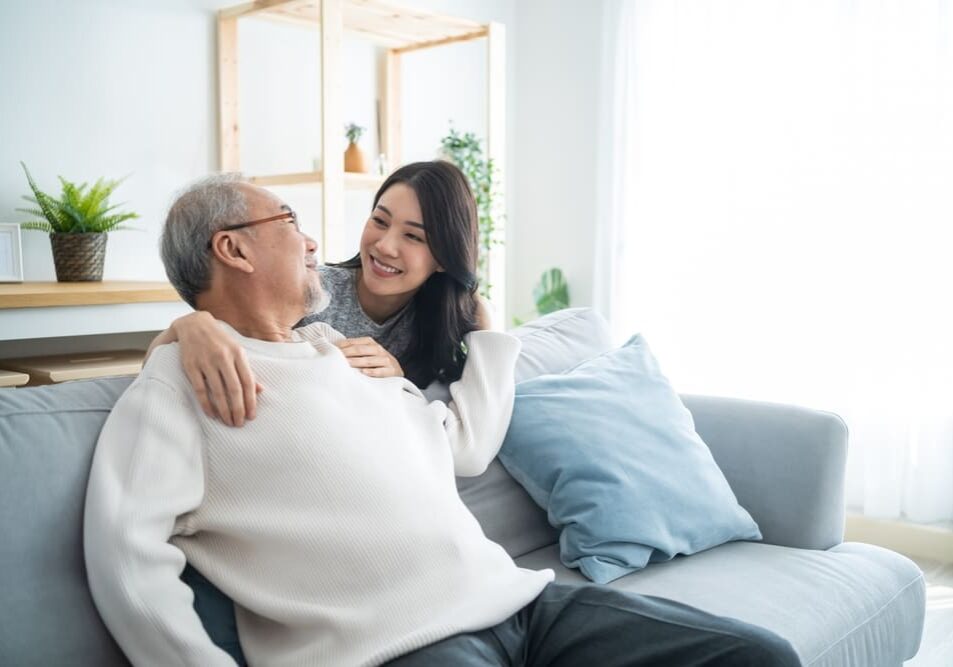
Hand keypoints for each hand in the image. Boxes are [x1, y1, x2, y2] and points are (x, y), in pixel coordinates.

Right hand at [172, 312, 262, 426]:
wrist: (194, 325)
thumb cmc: (220, 341)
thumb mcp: (237, 351)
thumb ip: (247, 370)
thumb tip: (260, 390)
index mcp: (238, 354)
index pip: (248, 382)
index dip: (251, 401)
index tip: (252, 416)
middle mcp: (223, 358)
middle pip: (234, 389)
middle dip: (238, 409)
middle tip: (239, 423)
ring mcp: (207, 362)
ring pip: (218, 392)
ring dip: (223, 410)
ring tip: (228, 421)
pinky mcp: (192, 366)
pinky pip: (200, 389)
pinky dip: (206, 404)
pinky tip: (211, 413)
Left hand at [336, 337, 403, 377]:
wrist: (396, 372)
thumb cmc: (375, 364)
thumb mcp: (367, 353)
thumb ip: (353, 351)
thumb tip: (332, 348)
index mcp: (371, 343)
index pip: (354, 342)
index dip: (342, 346)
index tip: (331, 350)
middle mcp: (379, 349)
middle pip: (361, 350)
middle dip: (347, 353)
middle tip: (335, 358)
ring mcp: (386, 360)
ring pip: (369, 360)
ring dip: (356, 362)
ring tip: (345, 364)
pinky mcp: (392, 371)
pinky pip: (381, 371)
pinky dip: (372, 372)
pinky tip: (363, 372)